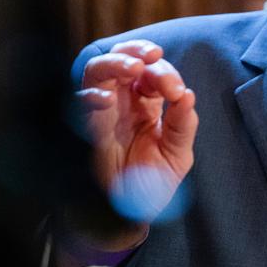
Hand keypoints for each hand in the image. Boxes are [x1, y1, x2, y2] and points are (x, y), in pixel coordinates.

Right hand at [73, 40, 198, 248]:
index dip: (165, 73)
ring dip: (115, 62)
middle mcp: (123, 101)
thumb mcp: (177, 155)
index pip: (153, 72)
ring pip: (98, 70)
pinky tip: (105, 100)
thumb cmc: (151, 182)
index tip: (177, 93)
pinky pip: (78, 103)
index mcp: (147, 103)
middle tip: (153, 57)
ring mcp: (102, 111)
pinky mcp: (85, 128)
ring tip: (135, 67)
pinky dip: (89, 95)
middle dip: (137, 50)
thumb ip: (182, 125)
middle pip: (123, 59)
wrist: (128, 215)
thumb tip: (187, 96)